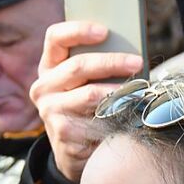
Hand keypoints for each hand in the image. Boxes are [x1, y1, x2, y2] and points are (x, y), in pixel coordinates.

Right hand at [31, 21, 143, 181]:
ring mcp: (50, 111)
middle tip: (137, 62)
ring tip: (138, 89)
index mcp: (49, 67)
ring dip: (118, 91)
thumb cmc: (86, 109)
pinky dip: (115, 116)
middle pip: (77, 66)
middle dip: (111, 62)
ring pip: (89, 94)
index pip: (55, 38)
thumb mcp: (85, 84)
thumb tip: (130, 54)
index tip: (104, 31)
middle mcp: (44, 87)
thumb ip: (97, 67)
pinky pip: (95, 120)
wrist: (74, 152)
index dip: (78, 30)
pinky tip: (128, 115)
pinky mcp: (62, 132)